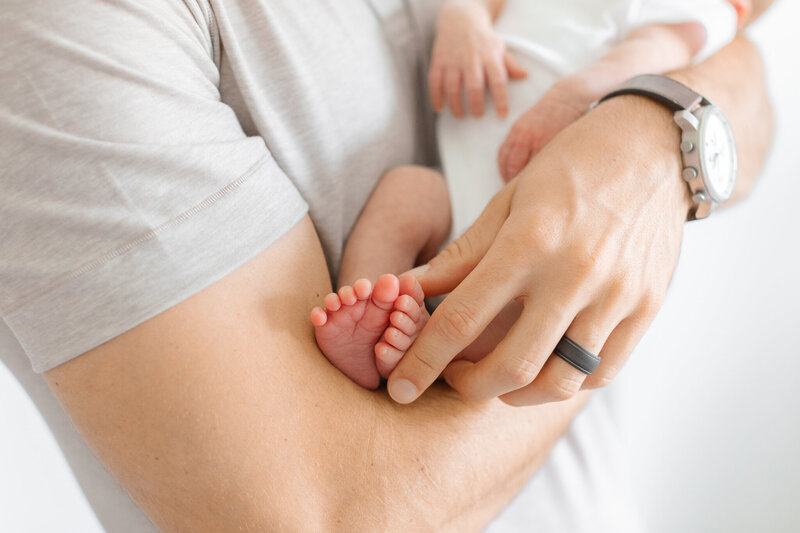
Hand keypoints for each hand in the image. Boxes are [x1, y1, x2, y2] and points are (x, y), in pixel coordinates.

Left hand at [387, 96, 691, 405]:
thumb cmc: (571, 167)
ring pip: (558, 382)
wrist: (655, 145)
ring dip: (514, 395)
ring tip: (495, 378)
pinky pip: (600, 373)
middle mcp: (575, 274)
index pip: (462, 319)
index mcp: (529, 241)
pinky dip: (563, 383)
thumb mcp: (508, 201)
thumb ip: (459, 256)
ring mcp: (617, 296)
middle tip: (451, 377)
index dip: (423, 361)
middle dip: (466, 387)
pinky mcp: (647, 308)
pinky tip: (542, 368)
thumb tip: (407, 291)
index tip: (398, 387)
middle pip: (509, 366)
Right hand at [429, 0, 526, 117]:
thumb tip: (525, 76)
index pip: (498, 81)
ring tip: (460, 116)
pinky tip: (440, 108)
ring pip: (452, 87)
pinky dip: (436, 97)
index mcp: (490, 56)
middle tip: (478, 116)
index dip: (501, 100)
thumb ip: (511, 64)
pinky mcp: (438, 62)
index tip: (502, 115)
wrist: (460, 21)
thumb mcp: (499, 48)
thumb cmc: (483, 41)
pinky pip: (434, 82)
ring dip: (456, 105)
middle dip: (476, 105)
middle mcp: (471, 59)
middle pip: (473, 87)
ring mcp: (453, 61)